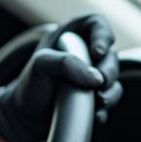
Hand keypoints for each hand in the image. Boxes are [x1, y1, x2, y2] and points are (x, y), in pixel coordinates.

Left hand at [0, 14, 122, 141]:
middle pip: (111, 55)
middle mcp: (86, 54)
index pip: (97, 24)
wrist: (26, 116)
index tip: (98, 53)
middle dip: (108, 70)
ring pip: (114, 80)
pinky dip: (103, 109)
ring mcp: (93, 77)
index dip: (103, 36)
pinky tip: (89, 114)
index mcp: (73, 36)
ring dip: (109, 92)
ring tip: (96, 102)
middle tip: (99, 83)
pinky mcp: (96, 98)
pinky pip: (109, 101)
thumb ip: (66, 63)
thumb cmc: (31, 83)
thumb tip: (96, 78)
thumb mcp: (41, 64)